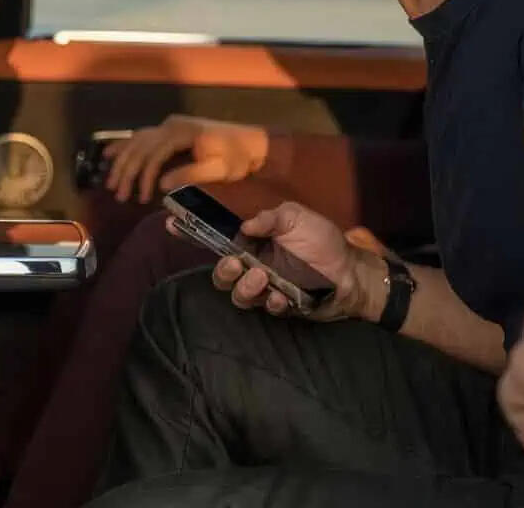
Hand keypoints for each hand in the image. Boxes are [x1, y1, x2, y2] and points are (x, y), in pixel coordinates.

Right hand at [105, 115, 269, 203]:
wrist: (251, 141)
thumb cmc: (237, 157)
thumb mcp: (219, 170)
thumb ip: (189, 174)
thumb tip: (160, 184)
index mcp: (182, 133)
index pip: (154, 154)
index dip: (144, 176)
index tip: (143, 198)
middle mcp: (170, 124)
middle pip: (140, 147)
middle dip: (127, 172)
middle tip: (119, 195)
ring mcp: (169, 124)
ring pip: (137, 141)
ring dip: (122, 162)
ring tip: (112, 183)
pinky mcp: (170, 128)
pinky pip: (142, 135)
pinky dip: (125, 145)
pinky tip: (109, 153)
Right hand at [193, 201, 380, 321]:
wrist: (351, 272)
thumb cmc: (323, 240)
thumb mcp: (297, 216)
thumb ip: (271, 218)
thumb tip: (246, 225)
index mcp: (252, 241)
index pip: (216, 237)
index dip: (192, 232)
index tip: (172, 224)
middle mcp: (253, 265)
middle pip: (221, 274)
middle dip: (221, 270)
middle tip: (236, 263)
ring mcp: (265, 288)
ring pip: (238, 294)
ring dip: (245, 287)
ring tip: (262, 277)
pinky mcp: (280, 305)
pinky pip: (265, 308)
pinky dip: (271, 302)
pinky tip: (283, 296)